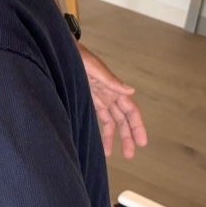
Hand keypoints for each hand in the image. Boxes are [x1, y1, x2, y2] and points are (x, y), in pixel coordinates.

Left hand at [79, 43, 147, 159]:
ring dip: (114, 136)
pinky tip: (99, 142)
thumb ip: (111, 80)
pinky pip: (99, 117)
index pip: (131, 111)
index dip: (137, 126)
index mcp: (114, 88)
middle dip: (128, 136)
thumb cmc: (79, 56)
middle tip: (131, 155)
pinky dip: (101, 129)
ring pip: (112, 121)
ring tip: (111, 154)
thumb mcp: (95, 68)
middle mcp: (110, 95)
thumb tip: (131, 90)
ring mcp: (100, 98)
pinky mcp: (89, 99)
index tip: (142, 142)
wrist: (63, 52)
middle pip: (123, 119)